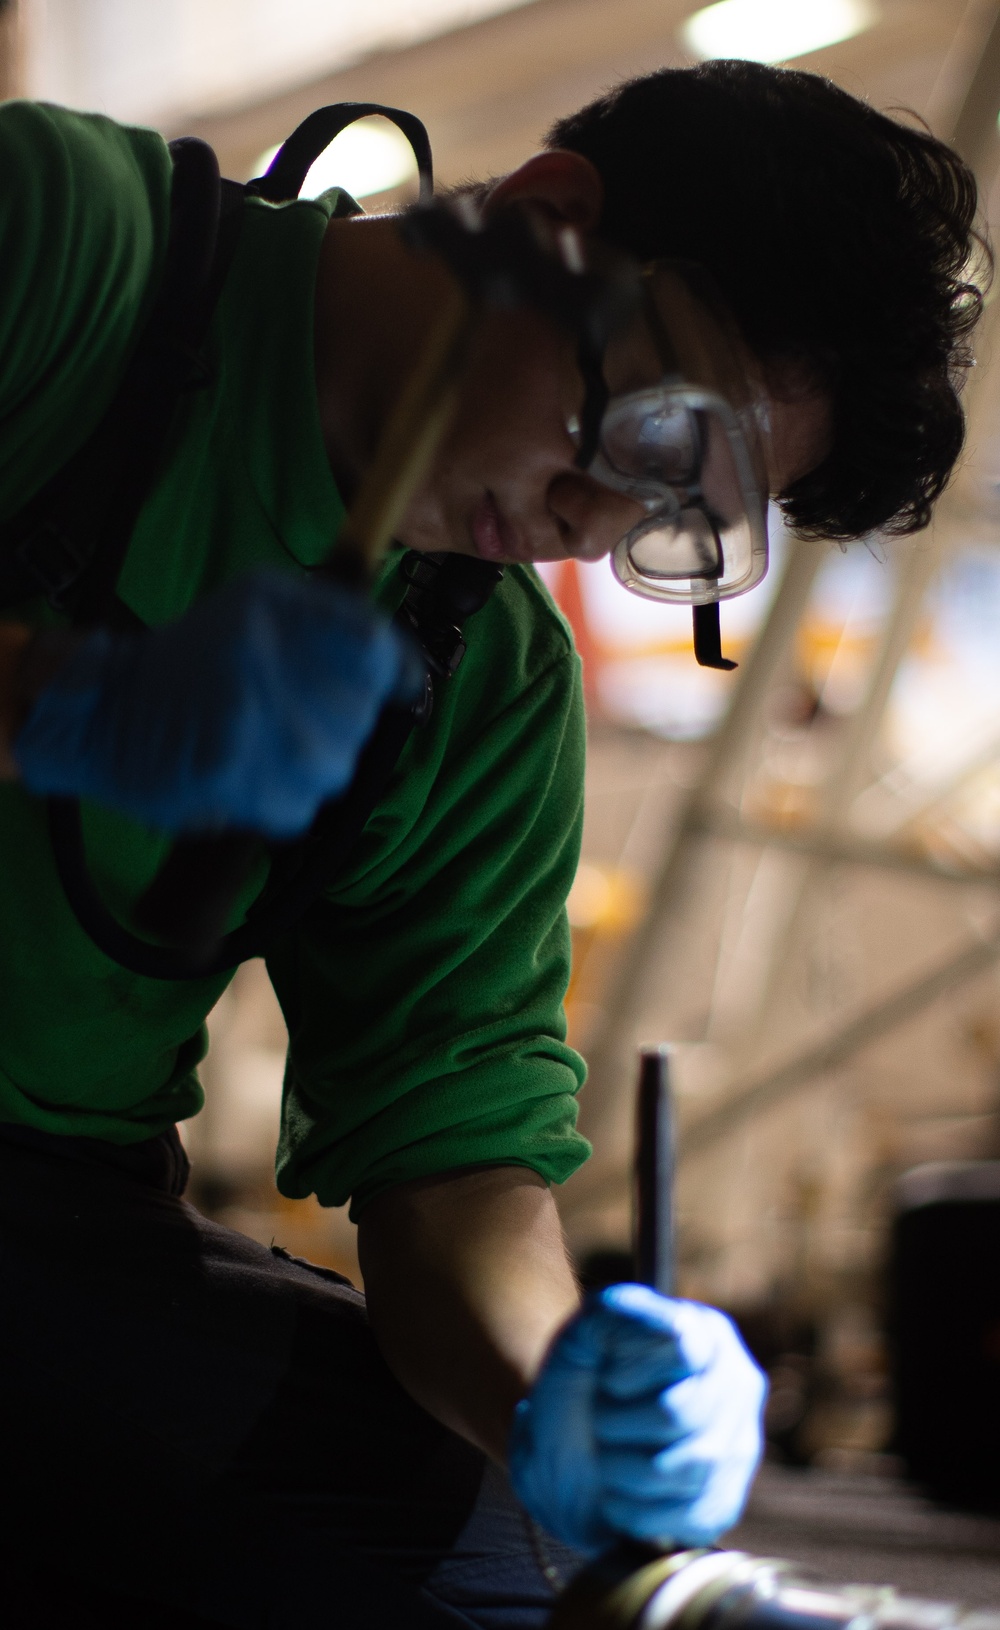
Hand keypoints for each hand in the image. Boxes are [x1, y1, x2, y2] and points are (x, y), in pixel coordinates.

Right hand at [13, 569, 420, 835]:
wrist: (109, 714)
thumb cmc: (197, 656)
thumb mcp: (264, 603)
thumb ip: (339, 621)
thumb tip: (406, 669)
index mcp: (277, 608)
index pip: (378, 651)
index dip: (388, 674)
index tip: (379, 684)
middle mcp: (269, 660)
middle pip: (359, 715)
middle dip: (335, 720)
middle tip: (284, 709)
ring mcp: (256, 724)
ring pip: (334, 766)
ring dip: (306, 763)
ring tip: (260, 741)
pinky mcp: (237, 780)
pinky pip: (299, 806)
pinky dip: (278, 797)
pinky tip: (246, 772)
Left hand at [508, 1284, 765, 1554]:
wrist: (558, 1460)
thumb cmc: (572, 1390)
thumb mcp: (578, 1341)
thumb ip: (612, 1313)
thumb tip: (664, 1320)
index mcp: (707, 1332)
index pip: (682, 1350)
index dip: (629, 1373)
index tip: (603, 1379)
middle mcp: (738, 1382)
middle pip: (679, 1413)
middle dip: (617, 1425)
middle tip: (599, 1422)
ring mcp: (741, 1444)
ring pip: (687, 1468)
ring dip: (623, 1470)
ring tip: (607, 1460)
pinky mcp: (728, 1500)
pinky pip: (692, 1517)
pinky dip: (640, 1512)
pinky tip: (619, 1497)